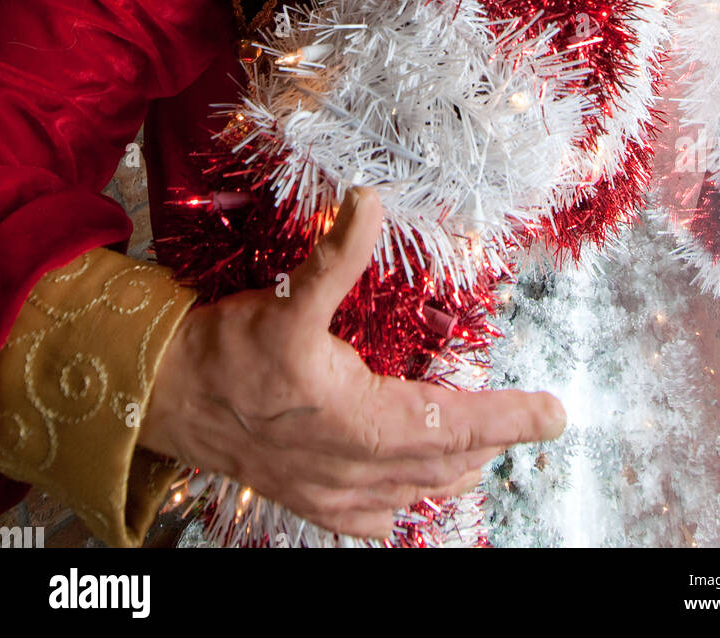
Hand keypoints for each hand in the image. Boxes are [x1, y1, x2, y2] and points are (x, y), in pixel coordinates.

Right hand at [139, 187, 565, 538]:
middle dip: (493, 440)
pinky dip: (404, 501)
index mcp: (358, 418)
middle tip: (532, 422)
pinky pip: (373, 517)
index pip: (454, 423)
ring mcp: (331, 492)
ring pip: (414, 489)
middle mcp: (352, 465)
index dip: (509, 418)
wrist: (166, 397)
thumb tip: (368, 201)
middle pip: (443, 460)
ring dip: (454, 468)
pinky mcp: (309, 501)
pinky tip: (411, 493)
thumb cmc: (228, 349)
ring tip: (484, 450)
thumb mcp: (288, 298)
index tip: (553, 415)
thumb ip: (336, 255)